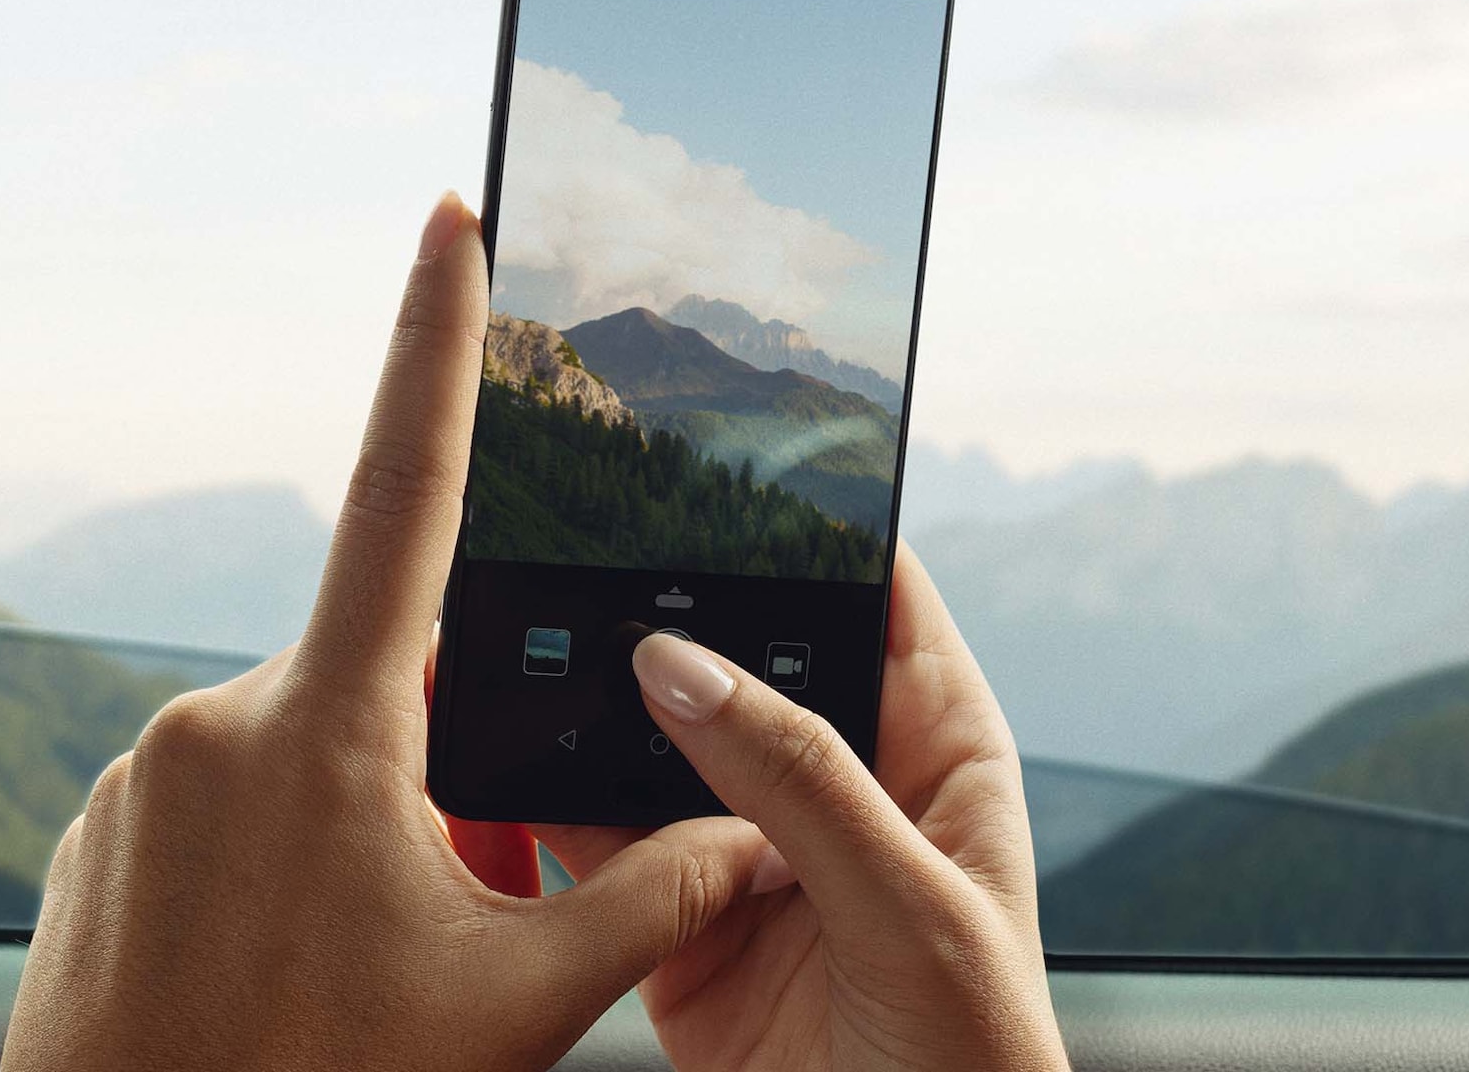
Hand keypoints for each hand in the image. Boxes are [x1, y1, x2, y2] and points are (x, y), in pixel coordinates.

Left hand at [6, 194, 782, 1070]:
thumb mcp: (517, 1009)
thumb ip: (649, 898)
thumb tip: (758, 829)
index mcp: (326, 729)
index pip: (405, 489)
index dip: (434, 342)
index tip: (446, 220)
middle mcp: (213, 725)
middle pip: (379, 691)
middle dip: (440, 777)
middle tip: (454, 915)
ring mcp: (139, 785)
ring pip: (300, 771)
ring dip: (360, 847)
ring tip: (356, 990)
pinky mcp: (92, 846)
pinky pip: (218, 826)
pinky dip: (279, 886)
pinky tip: (284, 992)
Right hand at [534, 547, 1066, 1071]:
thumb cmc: (976, 1067)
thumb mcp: (906, 910)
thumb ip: (797, 781)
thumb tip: (685, 662)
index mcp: (937, 752)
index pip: (872, 596)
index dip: (803, 526)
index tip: (712, 458)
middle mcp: (841, 791)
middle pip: (742, 661)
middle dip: (661, 614)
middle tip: (572, 550)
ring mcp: (752, 859)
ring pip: (654, 749)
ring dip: (588, 710)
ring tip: (512, 646)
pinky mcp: (677, 932)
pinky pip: (600, 848)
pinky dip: (542, 809)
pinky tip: (492, 760)